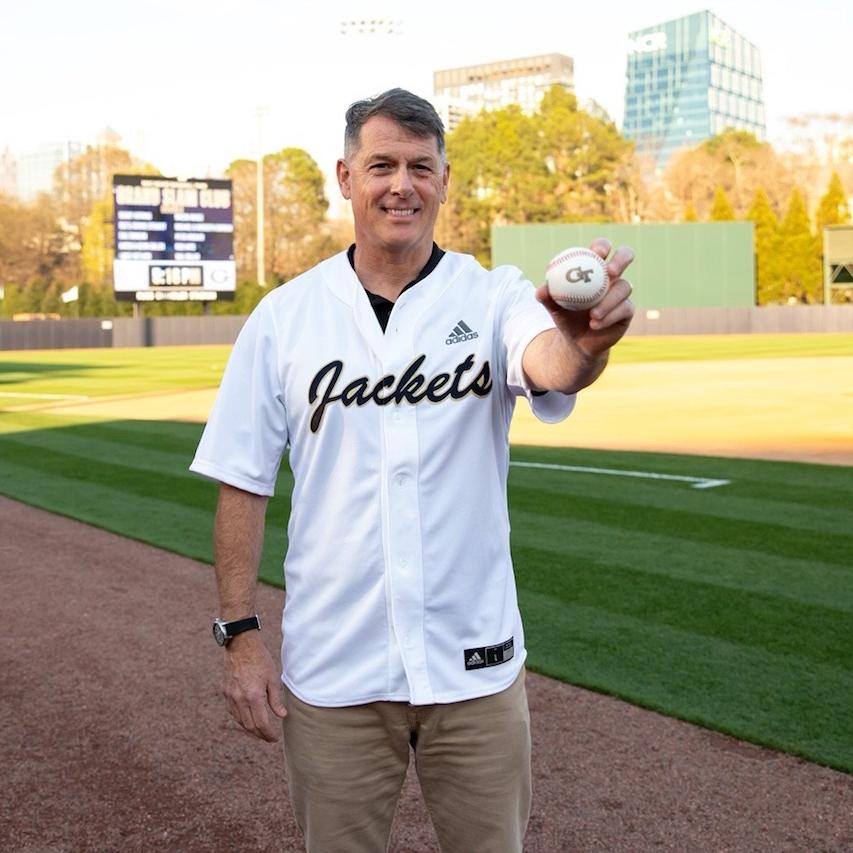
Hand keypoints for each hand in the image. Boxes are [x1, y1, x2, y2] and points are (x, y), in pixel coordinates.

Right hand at [221, 632, 286, 741]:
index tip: (274, 738)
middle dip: (259, 735)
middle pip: (249, 726)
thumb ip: (276, 699)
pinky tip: (248, 718)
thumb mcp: (273, 678)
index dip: (268, 734)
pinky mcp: (225, 692)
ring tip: (260, 730)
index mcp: (253, 696)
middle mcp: (240, 699)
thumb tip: (282, 716)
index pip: (261, 724)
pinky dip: (241, 719)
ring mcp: (230, 696)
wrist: (241, 645)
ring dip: (250, 729)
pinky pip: (233, 712)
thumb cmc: (260, 660)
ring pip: (239, 721)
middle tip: (268, 738)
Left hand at [535, 238, 634, 358]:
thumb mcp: (554, 308)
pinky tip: (595, 324)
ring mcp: (622, 292)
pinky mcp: (627, 310)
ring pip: (624, 287)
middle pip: (625, 256)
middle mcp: (611, 277)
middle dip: (621, 258)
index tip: (598, 253)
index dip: (602, 245)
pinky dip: (608, 317)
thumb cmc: (566, 317)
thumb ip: (548, 298)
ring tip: (593, 314)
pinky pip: (624, 309)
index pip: (601, 248)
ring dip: (609, 300)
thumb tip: (541, 290)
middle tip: (610, 271)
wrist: (578, 341)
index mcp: (594, 268)